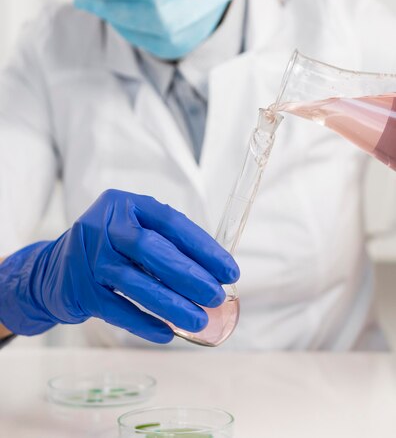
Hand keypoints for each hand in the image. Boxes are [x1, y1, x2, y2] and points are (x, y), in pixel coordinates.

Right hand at [0, 190, 238, 342]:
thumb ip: (166, 243)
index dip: (203, 247)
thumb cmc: (108, 249)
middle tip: (216, 296)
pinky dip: (143, 322)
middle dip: (189, 275)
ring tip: (199, 320)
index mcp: (125, 205)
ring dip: (171, 303)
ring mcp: (88, 257)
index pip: (170, 222)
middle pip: (151, 249)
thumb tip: (214, 273)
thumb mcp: (133, 231)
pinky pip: (116, 309)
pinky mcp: (80, 288)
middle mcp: (104, 225)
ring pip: (135, 282)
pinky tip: (166, 333)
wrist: (54, 270)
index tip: (229, 270)